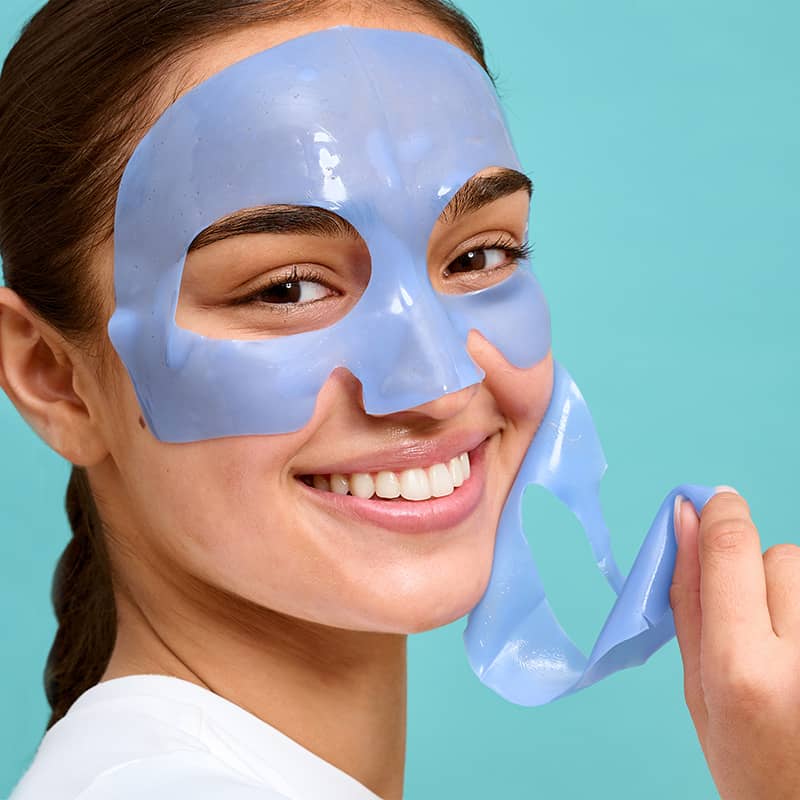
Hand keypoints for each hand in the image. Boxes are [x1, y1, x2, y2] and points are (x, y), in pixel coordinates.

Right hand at [670, 486, 799, 799]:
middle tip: (749, 621)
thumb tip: (682, 521)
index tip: (706, 500)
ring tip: (783, 645)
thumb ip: (687, 596)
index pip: (732, 549)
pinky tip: (799, 651)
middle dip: (754, 570)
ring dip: (788, 591)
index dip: (719, 512)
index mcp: (743, 669)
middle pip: (780, 557)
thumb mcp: (695, 687)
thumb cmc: (745, 761)